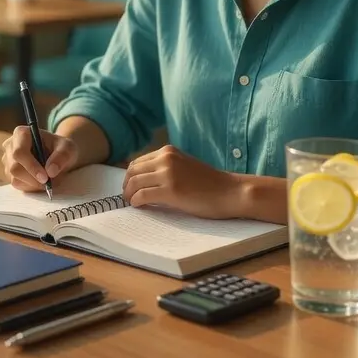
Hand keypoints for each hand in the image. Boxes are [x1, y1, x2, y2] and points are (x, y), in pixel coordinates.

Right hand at [2, 126, 78, 192]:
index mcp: (21, 133)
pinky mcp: (9, 173)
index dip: (31, 166)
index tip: (46, 177)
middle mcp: (10, 146)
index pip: (19, 152)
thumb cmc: (60, 147)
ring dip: (33, 184)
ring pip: (15, 178)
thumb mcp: (68, 148)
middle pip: (14, 168)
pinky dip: (31, 186)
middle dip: (33, 178)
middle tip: (49, 183)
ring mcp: (8, 160)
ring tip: (48, 179)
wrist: (57, 154)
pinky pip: (17, 184)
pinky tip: (40, 180)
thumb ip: (61, 156)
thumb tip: (51, 171)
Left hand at [123, 145, 244, 218]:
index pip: (137, 162)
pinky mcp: (170, 190)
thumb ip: (165, 167)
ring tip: (132, 203)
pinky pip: (142, 196)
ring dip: (129, 194)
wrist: (230, 192)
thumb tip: (142, 179)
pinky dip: (137, 202)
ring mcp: (167, 174)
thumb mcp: (184, 166)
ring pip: (134, 183)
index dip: (130, 176)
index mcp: (168, 151)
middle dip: (126, 185)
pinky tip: (140, 207)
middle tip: (128, 197)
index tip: (130, 187)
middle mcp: (165, 158)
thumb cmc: (210, 183)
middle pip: (132, 171)